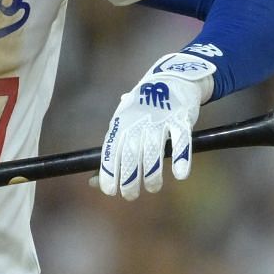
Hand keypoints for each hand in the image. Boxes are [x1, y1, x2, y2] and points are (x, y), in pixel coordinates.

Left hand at [97, 51, 214, 200]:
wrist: (169, 79)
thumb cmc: (141, 110)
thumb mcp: (122, 124)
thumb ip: (111, 152)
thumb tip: (92, 181)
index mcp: (120, 124)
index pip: (111, 151)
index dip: (109, 172)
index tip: (109, 190)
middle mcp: (138, 123)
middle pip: (130, 155)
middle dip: (128, 179)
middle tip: (129, 195)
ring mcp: (160, 120)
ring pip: (154, 151)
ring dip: (152, 173)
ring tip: (152, 188)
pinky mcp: (181, 119)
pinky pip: (181, 141)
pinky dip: (181, 158)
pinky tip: (180, 174)